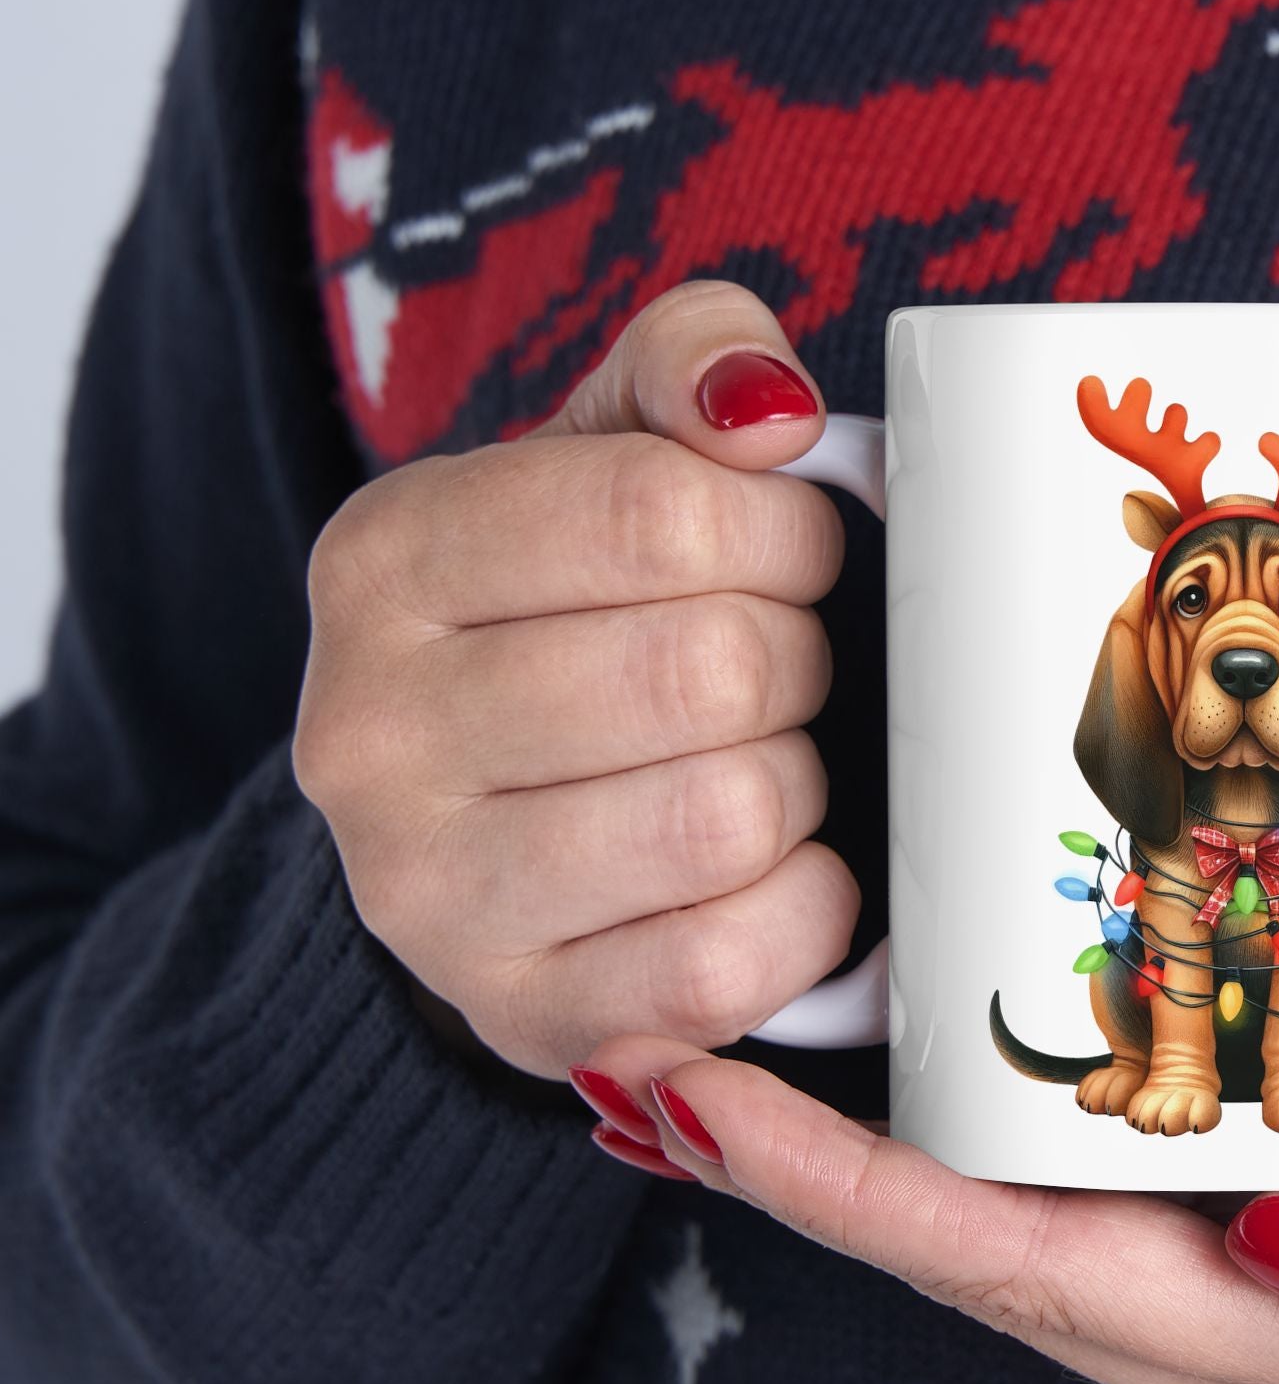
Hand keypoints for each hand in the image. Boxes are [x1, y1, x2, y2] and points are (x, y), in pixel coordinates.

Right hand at [294, 281, 857, 1076]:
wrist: (485, 826)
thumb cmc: (575, 621)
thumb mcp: (606, 454)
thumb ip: (689, 366)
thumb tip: (768, 409)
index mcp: (386, 561)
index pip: (661, 513)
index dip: (783, 532)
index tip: (790, 554)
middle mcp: (370, 735)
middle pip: (709, 670)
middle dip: (793, 661)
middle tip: (776, 670)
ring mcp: (430, 898)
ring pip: (727, 817)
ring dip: (795, 785)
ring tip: (759, 764)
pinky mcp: (524, 1017)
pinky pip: (730, 963)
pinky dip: (803, 910)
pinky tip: (774, 872)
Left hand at [575, 993, 1278, 1383]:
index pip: (1031, 1280)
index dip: (856, 1203)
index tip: (701, 1104)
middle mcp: (1274, 1312)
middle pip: (994, 1248)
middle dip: (820, 1169)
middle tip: (668, 1047)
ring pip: (1042, 1198)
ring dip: (893, 1132)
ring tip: (763, 1031)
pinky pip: (1128, 1136)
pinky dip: (1014, 1089)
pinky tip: (962, 1020)